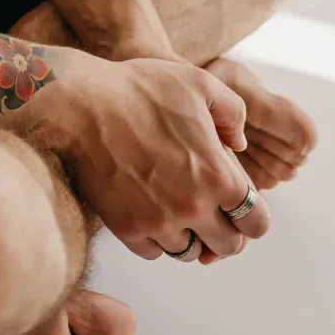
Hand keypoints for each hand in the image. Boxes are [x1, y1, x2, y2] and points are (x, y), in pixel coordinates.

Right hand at [3, 48, 269, 261]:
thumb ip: (233, 112)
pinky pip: (155, 252)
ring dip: (191, 237)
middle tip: (215, 216)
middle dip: (226, 232)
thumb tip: (239, 144)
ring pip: (190, 252)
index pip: (255, 222)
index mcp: (217, 173)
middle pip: (227, 246)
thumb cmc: (137, 88)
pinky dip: (158, 239)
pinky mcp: (127, 230)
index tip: (242, 209)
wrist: (78, 104)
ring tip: (181, 213)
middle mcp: (192, 206)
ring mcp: (158, 222)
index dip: (253, 217)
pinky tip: (152, 213)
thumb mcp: (198, 82)